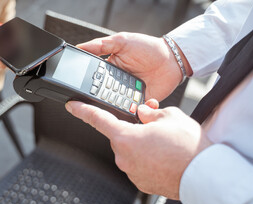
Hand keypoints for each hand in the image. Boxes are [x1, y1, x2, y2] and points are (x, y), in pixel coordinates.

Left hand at [65, 100, 211, 199]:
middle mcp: (124, 156)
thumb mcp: (170, 117)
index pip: (98, 119)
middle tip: (154, 128)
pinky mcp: (140, 181)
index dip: (82, 110)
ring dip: (141, 145)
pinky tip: (163, 158)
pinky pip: (138, 164)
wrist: (202, 175)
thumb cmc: (187, 147)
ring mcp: (131, 171)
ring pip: (130, 150)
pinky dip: (146, 159)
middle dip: (133, 129)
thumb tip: (142, 113)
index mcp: (126, 137)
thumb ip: (150, 113)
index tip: (72, 106)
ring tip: (164, 145)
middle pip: (121, 135)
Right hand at [77, 32, 191, 100]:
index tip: (87, 88)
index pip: (94, 80)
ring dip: (120, 105)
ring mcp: (128, 95)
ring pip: (117, 106)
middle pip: (103, 96)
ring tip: (125, 100)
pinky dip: (138, 111)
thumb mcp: (122, 41)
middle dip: (104, 98)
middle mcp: (116, 84)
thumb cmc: (148, 47)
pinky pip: (135, 112)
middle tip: (109, 95)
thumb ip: (100, 45)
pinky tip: (142, 103)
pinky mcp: (140, 103)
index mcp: (109, 70)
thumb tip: (80, 47)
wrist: (172, 59)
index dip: (90, 85)